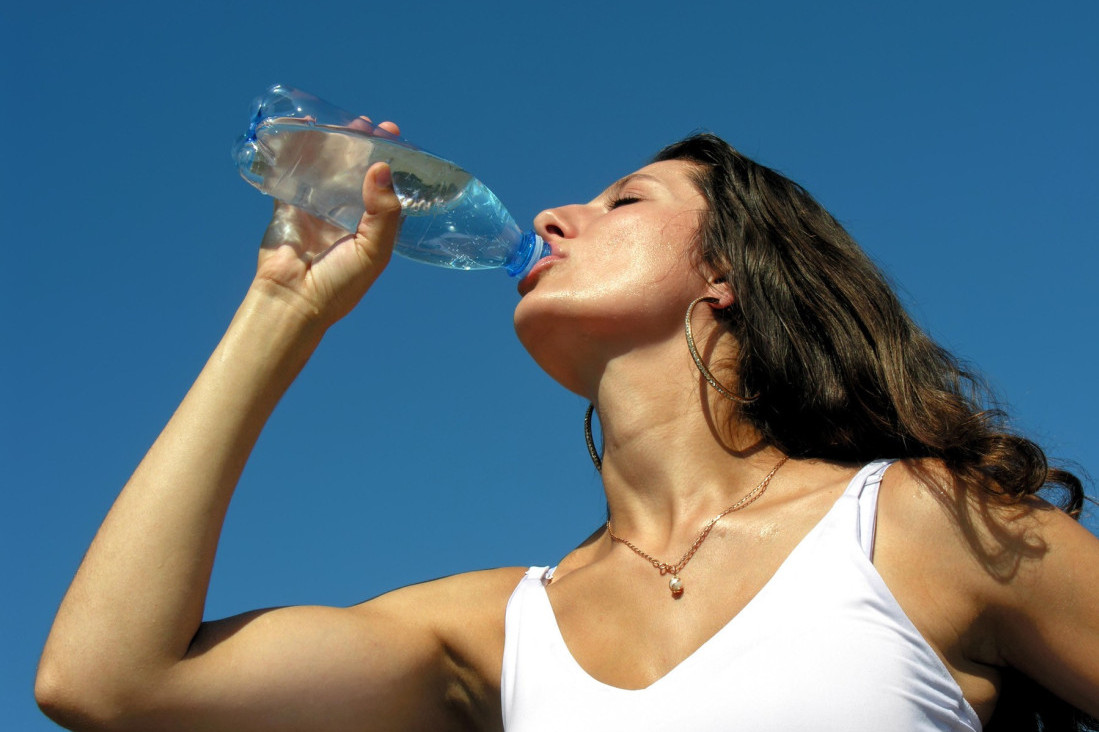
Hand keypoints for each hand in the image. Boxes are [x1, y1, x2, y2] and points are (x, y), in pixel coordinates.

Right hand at [254, 120, 403, 327]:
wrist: (293, 300)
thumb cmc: (339, 285)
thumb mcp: (374, 251)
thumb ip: (383, 212)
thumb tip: (381, 167)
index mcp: (371, 228)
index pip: (384, 187)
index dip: (390, 162)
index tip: (394, 135)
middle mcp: (346, 216)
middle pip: (355, 172)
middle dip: (361, 147)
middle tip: (367, 123)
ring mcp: (317, 210)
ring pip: (326, 169)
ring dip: (331, 146)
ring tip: (338, 122)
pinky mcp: (288, 207)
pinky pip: (292, 175)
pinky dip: (294, 154)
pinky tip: (301, 131)